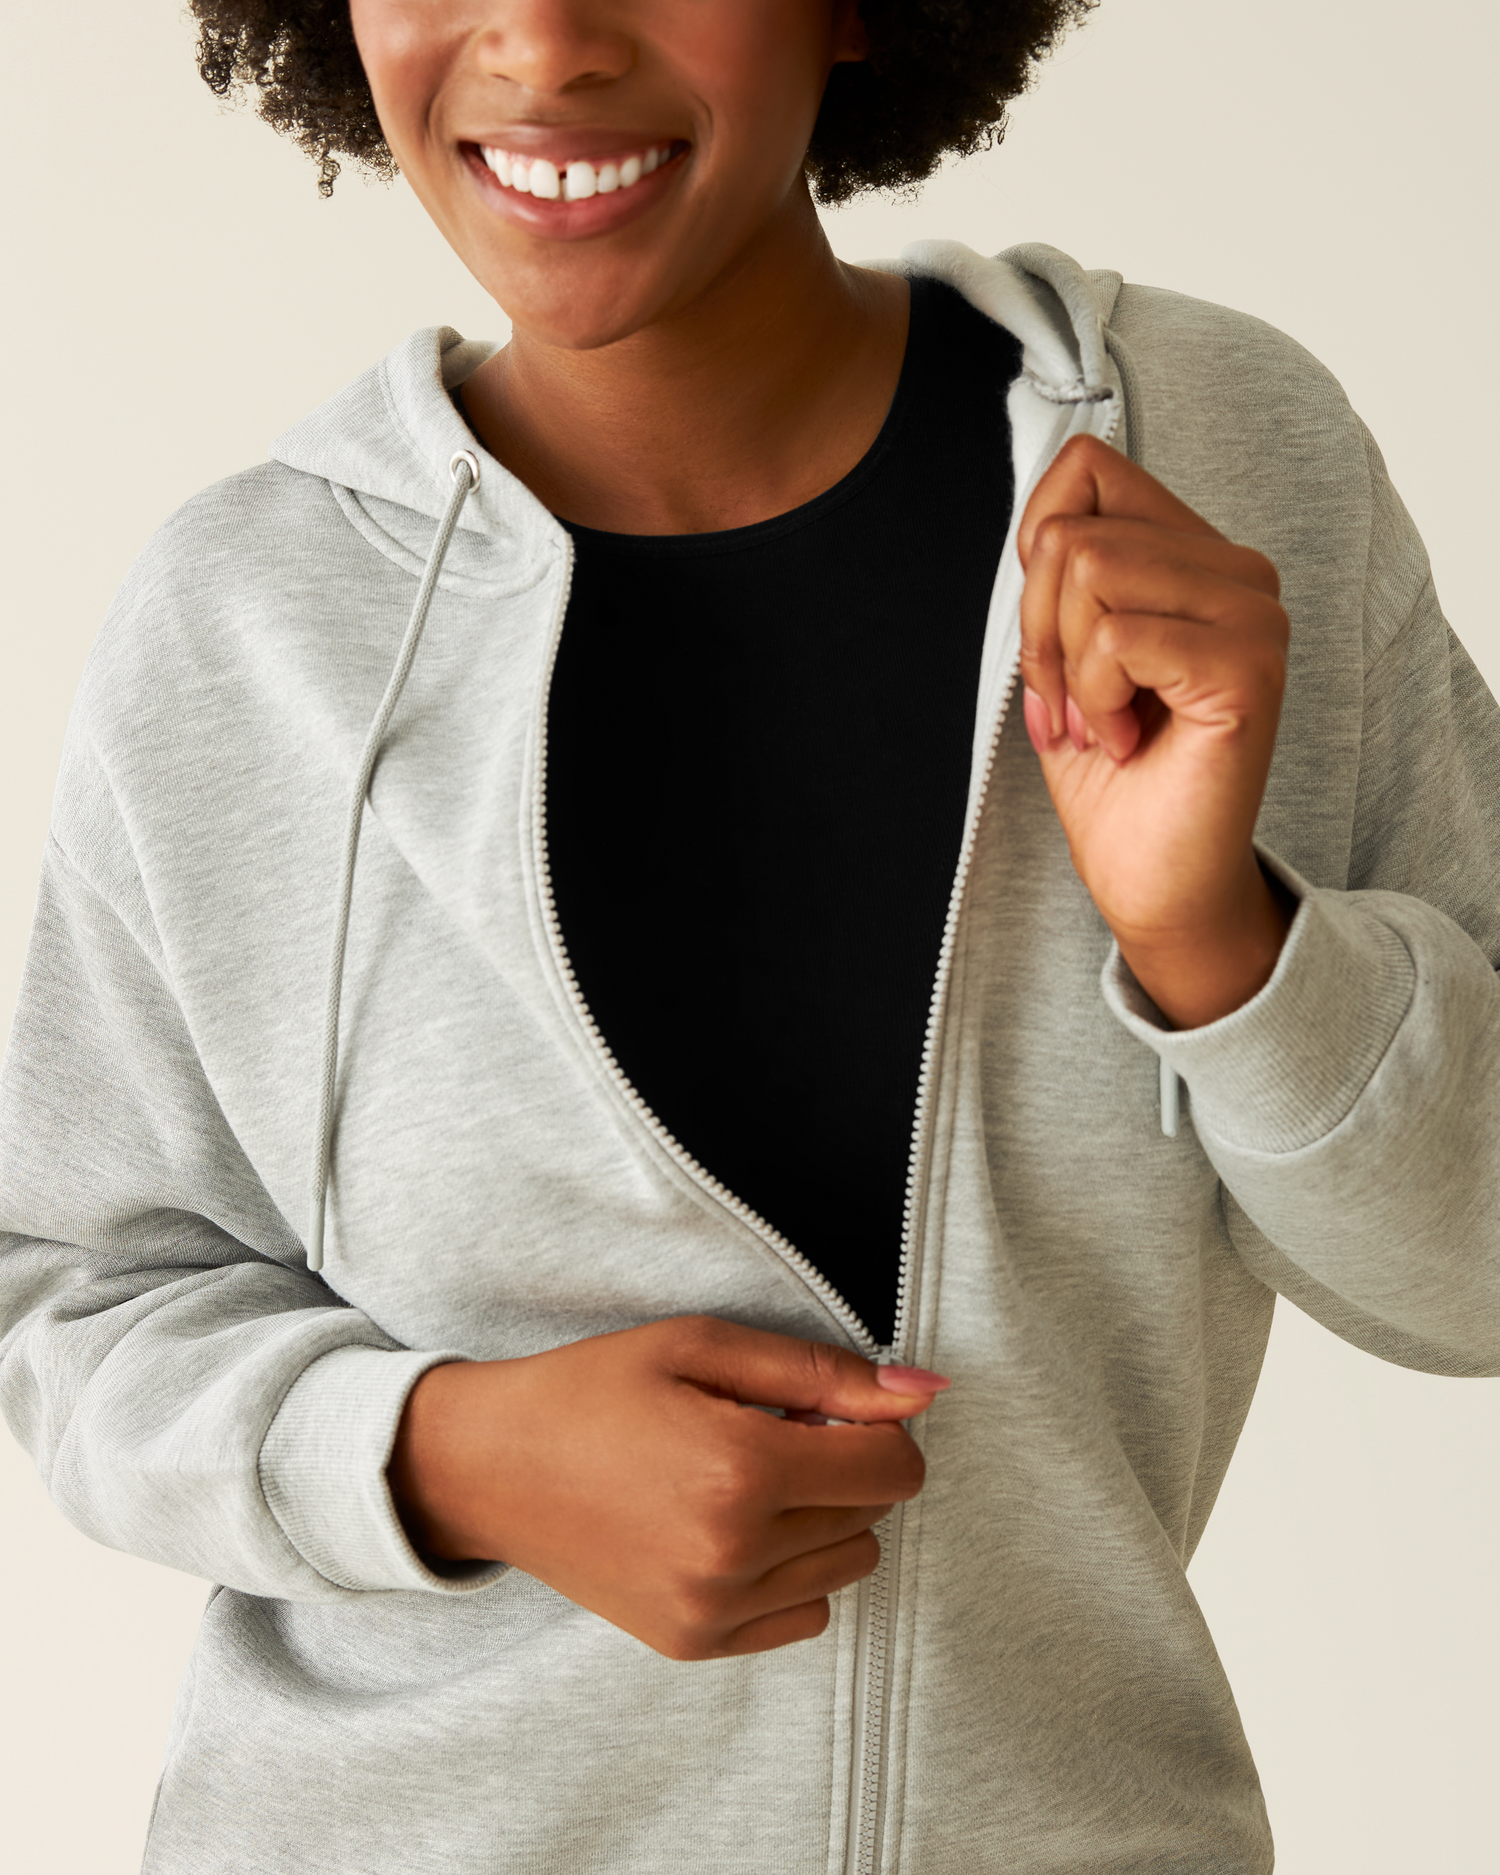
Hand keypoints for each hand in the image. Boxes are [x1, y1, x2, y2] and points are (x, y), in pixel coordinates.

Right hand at [387, 1316, 946, 1660]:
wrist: (490, 1466)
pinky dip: (790, 1570)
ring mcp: (713, 1609)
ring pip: (846, 1565)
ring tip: (744, 1479)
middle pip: (871, 1516)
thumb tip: (926, 1391)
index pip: (894, 1469)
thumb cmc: (592, 1390)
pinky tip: (732, 1528)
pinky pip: (803, 1614)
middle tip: (767, 1432)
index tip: (826, 1407)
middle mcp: (733, 1554)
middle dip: (840, 1466)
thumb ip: (821, 1373)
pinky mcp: (693, 1642)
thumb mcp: (702, 1346)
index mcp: (740, 1471)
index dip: (875, 1427)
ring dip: (820, 1519)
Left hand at [1017, 435, 1292, 1028]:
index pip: (1088, 466)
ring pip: (1088, 571)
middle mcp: (1241, 573)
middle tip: (1070, 708)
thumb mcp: (1065, 652)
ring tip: (1100, 725)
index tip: (1051, 641)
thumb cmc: (1111, 773)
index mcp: (1200, 556)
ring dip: (1064, 667)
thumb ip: (1066, 572)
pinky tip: (1124, 742)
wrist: (1154, 878)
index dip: (1034, 548)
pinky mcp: (1247, 668)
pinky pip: (1116, 635)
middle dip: (1038, 632)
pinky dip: (1094, 697)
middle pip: (1073, 533)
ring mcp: (1253, 616)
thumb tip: (1041, 519)